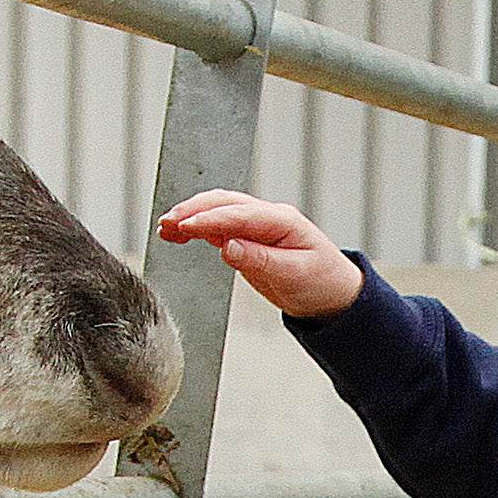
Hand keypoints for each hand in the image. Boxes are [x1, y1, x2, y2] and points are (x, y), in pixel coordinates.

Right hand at [157, 189, 362, 319]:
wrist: (332, 294)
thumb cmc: (321, 282)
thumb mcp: (293, 275)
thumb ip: (260, 260)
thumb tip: (228, 246)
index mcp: (282, 220)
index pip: (238, 213)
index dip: (209, 219)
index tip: (185, 225)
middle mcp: (268, 216)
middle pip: (224, 203)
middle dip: (193, 211)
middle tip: (167, 223)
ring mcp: (257, 225)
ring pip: (218, 210)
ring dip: (190, 215)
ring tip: (165, 227)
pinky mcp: (248, 237)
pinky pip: (218, 226)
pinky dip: (196, 227)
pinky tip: (178, 234)